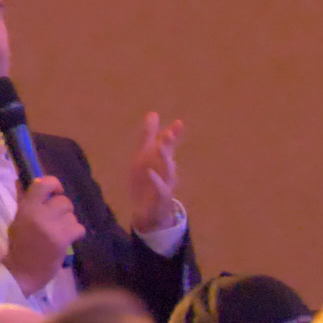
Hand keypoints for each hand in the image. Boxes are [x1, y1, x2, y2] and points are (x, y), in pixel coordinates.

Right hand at [4, 176, 84, 294]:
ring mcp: (52, 227)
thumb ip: (23, 200)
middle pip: (63, 200)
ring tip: (58, 233)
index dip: (54, 184)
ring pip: (72, 215)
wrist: (21, 272)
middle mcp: (40, 214)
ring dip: (68, 223)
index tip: (54, 192)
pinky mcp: (62, 240)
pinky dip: (75, 233)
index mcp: (27, 207)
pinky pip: (78, 228)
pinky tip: (66, 239)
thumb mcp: (17, 220)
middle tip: (55, 221)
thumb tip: (22, 180)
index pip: (44, 183)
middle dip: (62, 210)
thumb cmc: (19, 245)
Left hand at [127, 112, 183, 232]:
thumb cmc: (147, 179)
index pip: (169, 145)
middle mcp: (166, 170)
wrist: (148, 210)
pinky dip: (157, 181)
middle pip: (168, 156)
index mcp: (162, 159)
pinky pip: (161, 189)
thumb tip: (152, 113)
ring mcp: (165, 184)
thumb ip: (148, 136)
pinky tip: (150, 172)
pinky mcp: (160, 199)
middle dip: (168, 144)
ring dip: (165, 160)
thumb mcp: (143, 156)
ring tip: (161, 148)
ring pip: (168, 172)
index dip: (174, 134)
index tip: (179, 123)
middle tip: (168, 133)